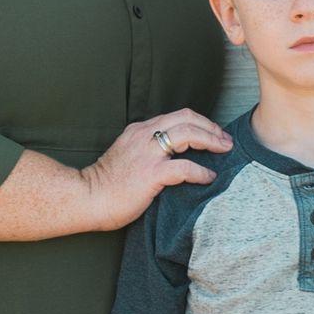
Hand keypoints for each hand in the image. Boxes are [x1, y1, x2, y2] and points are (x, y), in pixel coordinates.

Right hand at [82, 110, 231, 229]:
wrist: (87, 198)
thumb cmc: (106, 184)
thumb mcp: (127, 156)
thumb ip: (147, 151)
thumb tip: (173, 157)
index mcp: (139, 131)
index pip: (177, 116)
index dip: (200, 122)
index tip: (214, 134)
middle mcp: (144, 136)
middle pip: (187, 118)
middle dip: (211, 127)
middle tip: (225, 141)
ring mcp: (148, 154)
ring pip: (188, 134)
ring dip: (211, 141)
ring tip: (224, 151)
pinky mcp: (151, 174)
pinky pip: (185, 167)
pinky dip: (201, 171)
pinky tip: (209, 177)